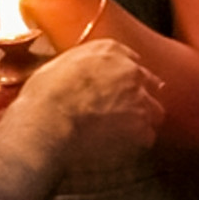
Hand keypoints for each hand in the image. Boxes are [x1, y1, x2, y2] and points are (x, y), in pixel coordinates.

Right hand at [14, 39, 164, 176]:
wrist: (48, 122)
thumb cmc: (44, 96)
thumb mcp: (57, 66)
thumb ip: (77, 66)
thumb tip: (73, 75)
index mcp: (110, 51)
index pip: (130, 59)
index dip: (124, 75)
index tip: (119, 85)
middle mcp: (131, 70)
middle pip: (148, 83)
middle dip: (139, 96)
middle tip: (123, 111)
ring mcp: (140, 99)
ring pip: (154, 110)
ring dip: (142, 120)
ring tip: (124, 133)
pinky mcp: (140, 127)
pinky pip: (147, 137)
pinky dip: (137, 143)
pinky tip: (120, 148)